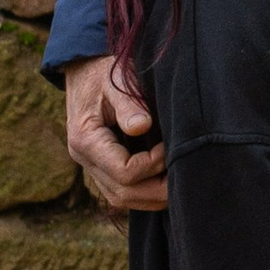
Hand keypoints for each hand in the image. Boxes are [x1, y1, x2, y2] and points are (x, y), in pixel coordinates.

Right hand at [64, 56, 167, 216]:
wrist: (84, 70)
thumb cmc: (104, 73)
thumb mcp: (117, 81)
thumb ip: (129, 104)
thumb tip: (142, 126)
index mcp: (85, 140)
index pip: (124, 172)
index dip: (153, 164)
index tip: (169, 145)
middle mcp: (84, 158)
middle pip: (123, 193)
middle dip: (158, 190)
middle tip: (185, 175)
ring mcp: (90, 166)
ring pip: (121, 198)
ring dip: (152, 196)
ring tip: (179, 182)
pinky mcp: (99, 167)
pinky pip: (121, 191)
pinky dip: (144, 191)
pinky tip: (165, 180)